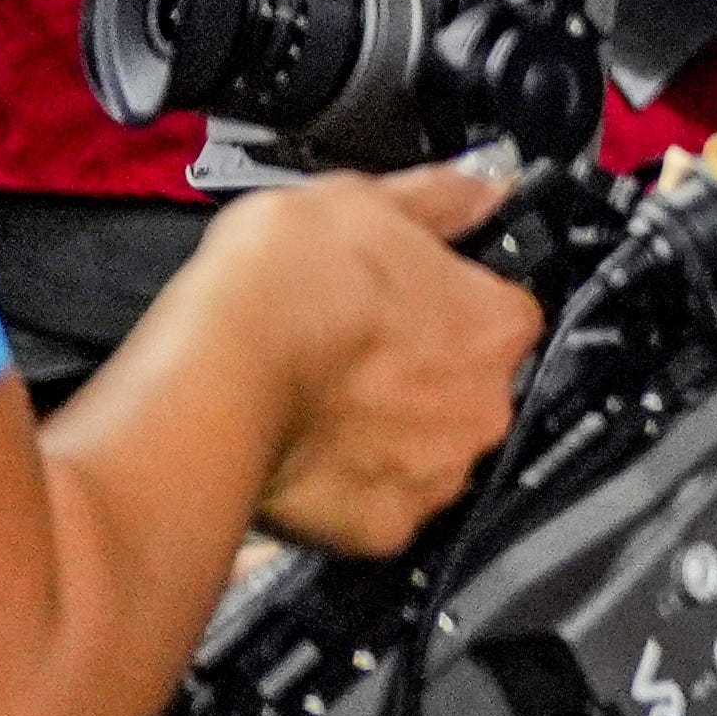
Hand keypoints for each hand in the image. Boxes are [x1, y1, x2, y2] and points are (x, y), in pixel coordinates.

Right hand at [179, 157, 543, 553]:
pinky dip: (347, 493)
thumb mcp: (361, 199)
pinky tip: (305, 461)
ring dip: (389, 438)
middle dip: (422, 380)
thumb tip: (490, 186)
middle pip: (469, 392)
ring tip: (320, 412)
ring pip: (426, 454)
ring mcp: (439, 473)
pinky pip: (376, 510)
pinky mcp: (385, 530)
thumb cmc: (288, 280)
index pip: (499, 317)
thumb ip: (439, 198)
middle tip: (351, 363)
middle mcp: (488, 405)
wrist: (217, 377)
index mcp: (499, 324)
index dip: (446, 310)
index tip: (399, 310)